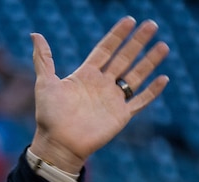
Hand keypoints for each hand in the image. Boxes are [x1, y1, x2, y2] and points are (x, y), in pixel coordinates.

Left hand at [29, 16, 169, 172]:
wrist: (58, 144)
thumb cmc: (49, 115)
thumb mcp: (44, 83)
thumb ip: (43, 58)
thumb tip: (34, 34)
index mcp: (86, 75)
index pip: (105, 50)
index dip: (117, 35)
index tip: (129, 20)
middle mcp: (101, 85)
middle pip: (124, 58)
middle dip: (138, 42)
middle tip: (151, 25)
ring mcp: (112, 99)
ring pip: (136, 76)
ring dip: (150, 61)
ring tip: (163, 46)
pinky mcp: (121, 115)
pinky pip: (140, 101)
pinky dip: (152, 91)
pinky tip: (164, 78)